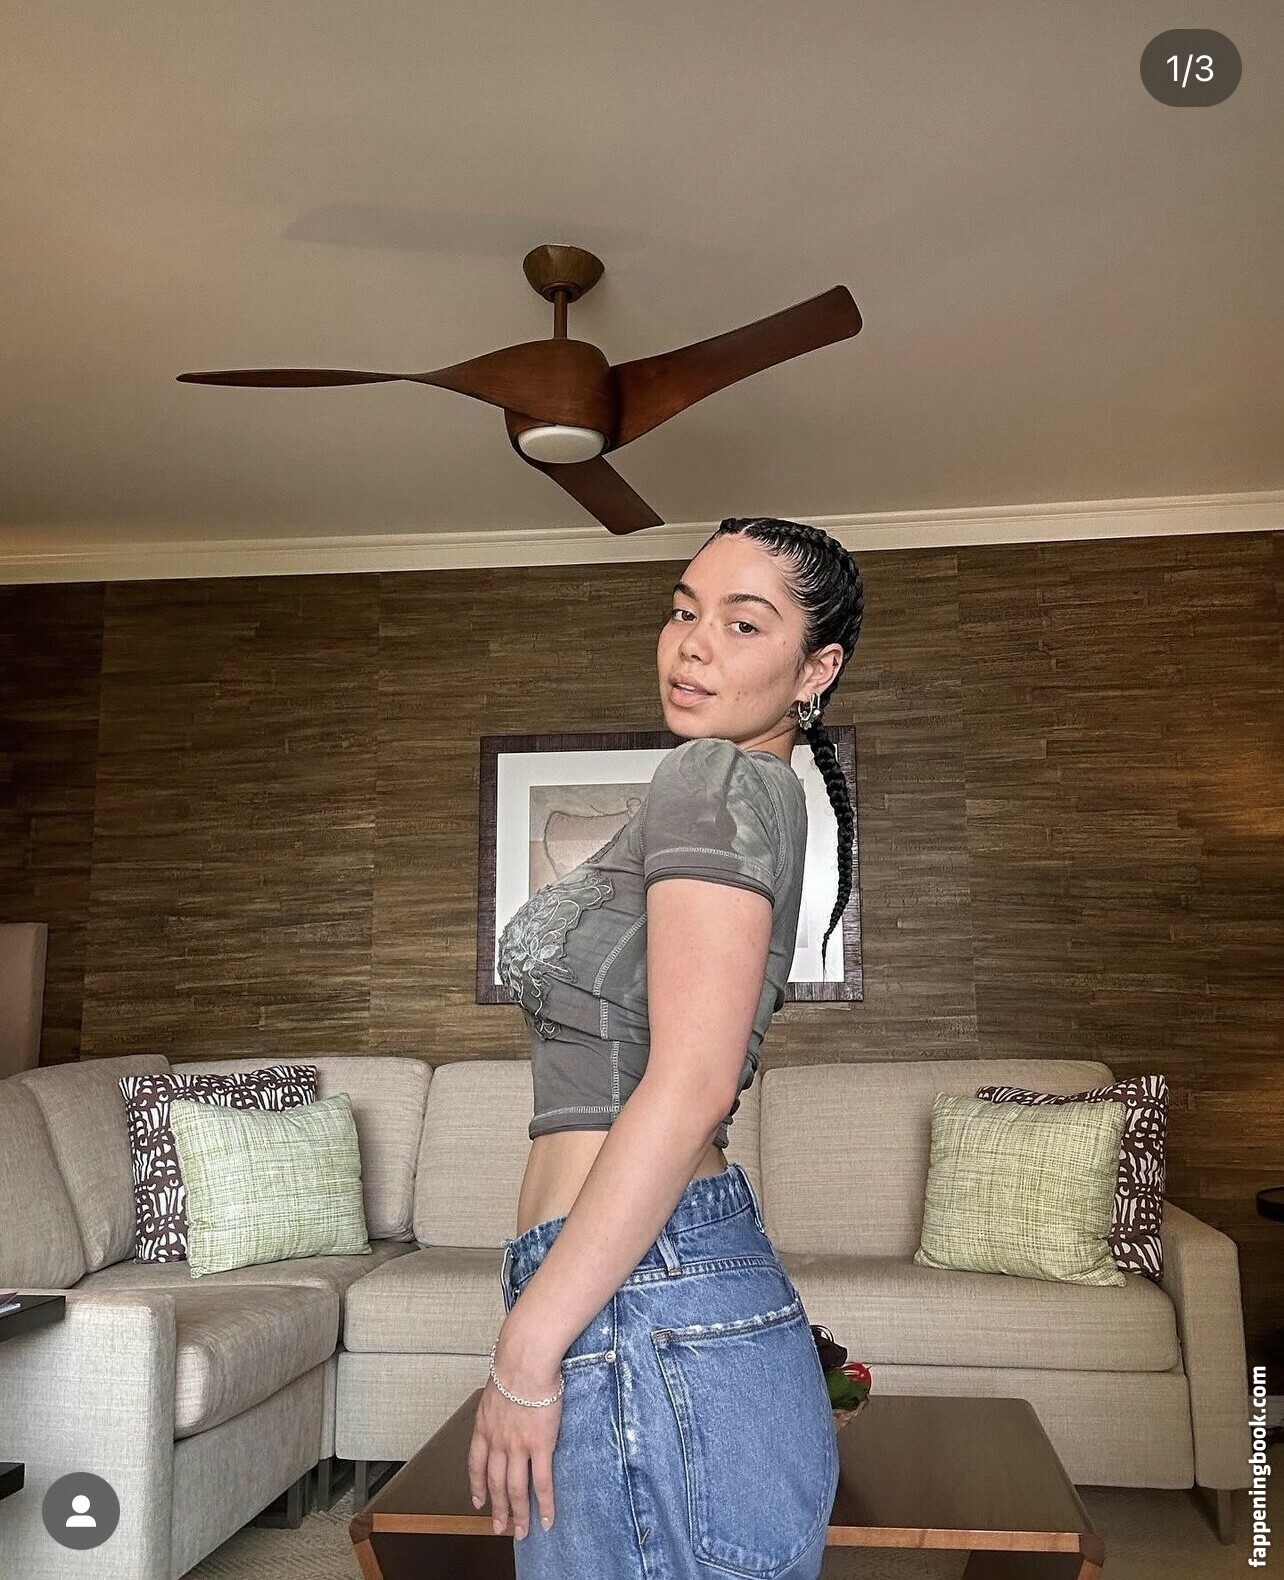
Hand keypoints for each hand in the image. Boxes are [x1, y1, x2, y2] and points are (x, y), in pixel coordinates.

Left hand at [467, 1338, 563, 1540]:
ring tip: (522, 1531)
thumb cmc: (514, 1363)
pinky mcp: (540, 1446)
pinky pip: (542, 1482)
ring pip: (516, 1490)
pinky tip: (548, 1518)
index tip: (478, 1501)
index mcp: (484, 1427)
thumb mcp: (496, 1385)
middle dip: (497, 1509)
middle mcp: (497, 1442)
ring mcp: (517, 1447)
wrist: (524, 1361)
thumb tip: (507, 1398)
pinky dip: (545, 1504)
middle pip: (495, 1483)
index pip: (476, 1464)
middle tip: (500, 1527)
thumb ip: (499, 1401)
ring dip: (518, 1514)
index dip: (477, 1486)